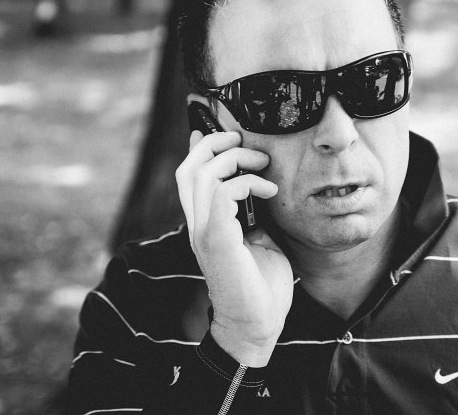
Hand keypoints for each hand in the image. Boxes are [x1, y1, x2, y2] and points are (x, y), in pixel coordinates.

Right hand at [176, 130, 292, 366]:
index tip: (223, 132)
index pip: (189, 176)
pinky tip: (268, 191)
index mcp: (205, 224)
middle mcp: (198, 225)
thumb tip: (259, 189)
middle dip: (214, 144)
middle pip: (189, 168)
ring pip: (200, 174)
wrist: (258, 326)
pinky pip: (222, 194)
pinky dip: (246, 183)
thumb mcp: (259, 240)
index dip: (200, 147)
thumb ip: (251, 214)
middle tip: (244, 143)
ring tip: (260, 164)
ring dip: (233, 160)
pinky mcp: (217, 241)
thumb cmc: (261, 287)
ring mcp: (204, 233)